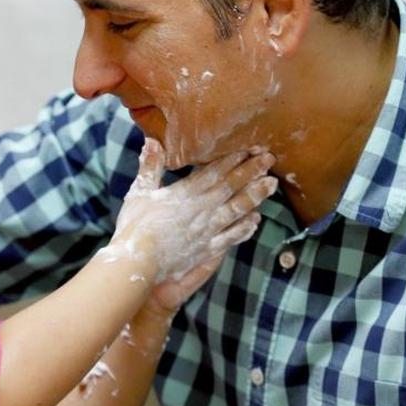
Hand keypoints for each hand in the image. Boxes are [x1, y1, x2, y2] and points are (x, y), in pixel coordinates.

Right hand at [109, 139, 275, 283]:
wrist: (138, 264)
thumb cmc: (135, 227)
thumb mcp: (139, 193)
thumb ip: (150, 167)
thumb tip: (153, 141)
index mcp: (186, 194)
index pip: (214, 172)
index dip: (233, 159)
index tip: (249, 147)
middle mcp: (202, 210)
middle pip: (232, 187)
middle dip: (252, 171)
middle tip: (269, 158)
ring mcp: (208, 230)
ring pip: (238, 210)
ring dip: (256, 196)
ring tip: (271, 184)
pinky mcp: (208, 249)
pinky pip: (233, 236)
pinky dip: (246, 227)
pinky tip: (256, 220)